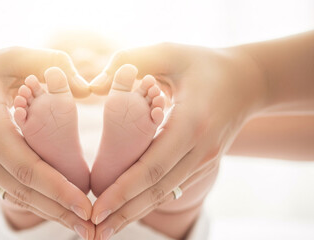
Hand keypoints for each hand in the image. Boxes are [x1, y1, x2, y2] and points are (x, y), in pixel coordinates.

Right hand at [0, 47, 94, 236]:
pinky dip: (35, 203)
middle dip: (59, 212)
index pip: (26, 166)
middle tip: (92, 229)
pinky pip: (9, 191)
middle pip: (23, 191)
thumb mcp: (11, 56)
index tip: (85, 205)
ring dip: (49, 213)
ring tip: (82, 227)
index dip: (56, 189)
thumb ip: (49, 63)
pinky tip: (57, 211)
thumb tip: (87, 89)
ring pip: (16, 197)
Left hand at [89, 43, 267, 238]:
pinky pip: (171, 187)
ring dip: (134, 213)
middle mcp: (200, 150)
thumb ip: (135, 59)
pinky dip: (147, 201)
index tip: (97, 208)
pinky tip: (127, 211)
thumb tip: (96, 83)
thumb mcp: (172, 52)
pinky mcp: (202, 164)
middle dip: (124, 212)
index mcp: (192, 124)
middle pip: (157, 190)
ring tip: (104, 230)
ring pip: (165, 194)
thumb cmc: (205, 64)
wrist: (248, 81)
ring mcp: (204, 161)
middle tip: (93, 232)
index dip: (123, 190)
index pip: (153, 166)